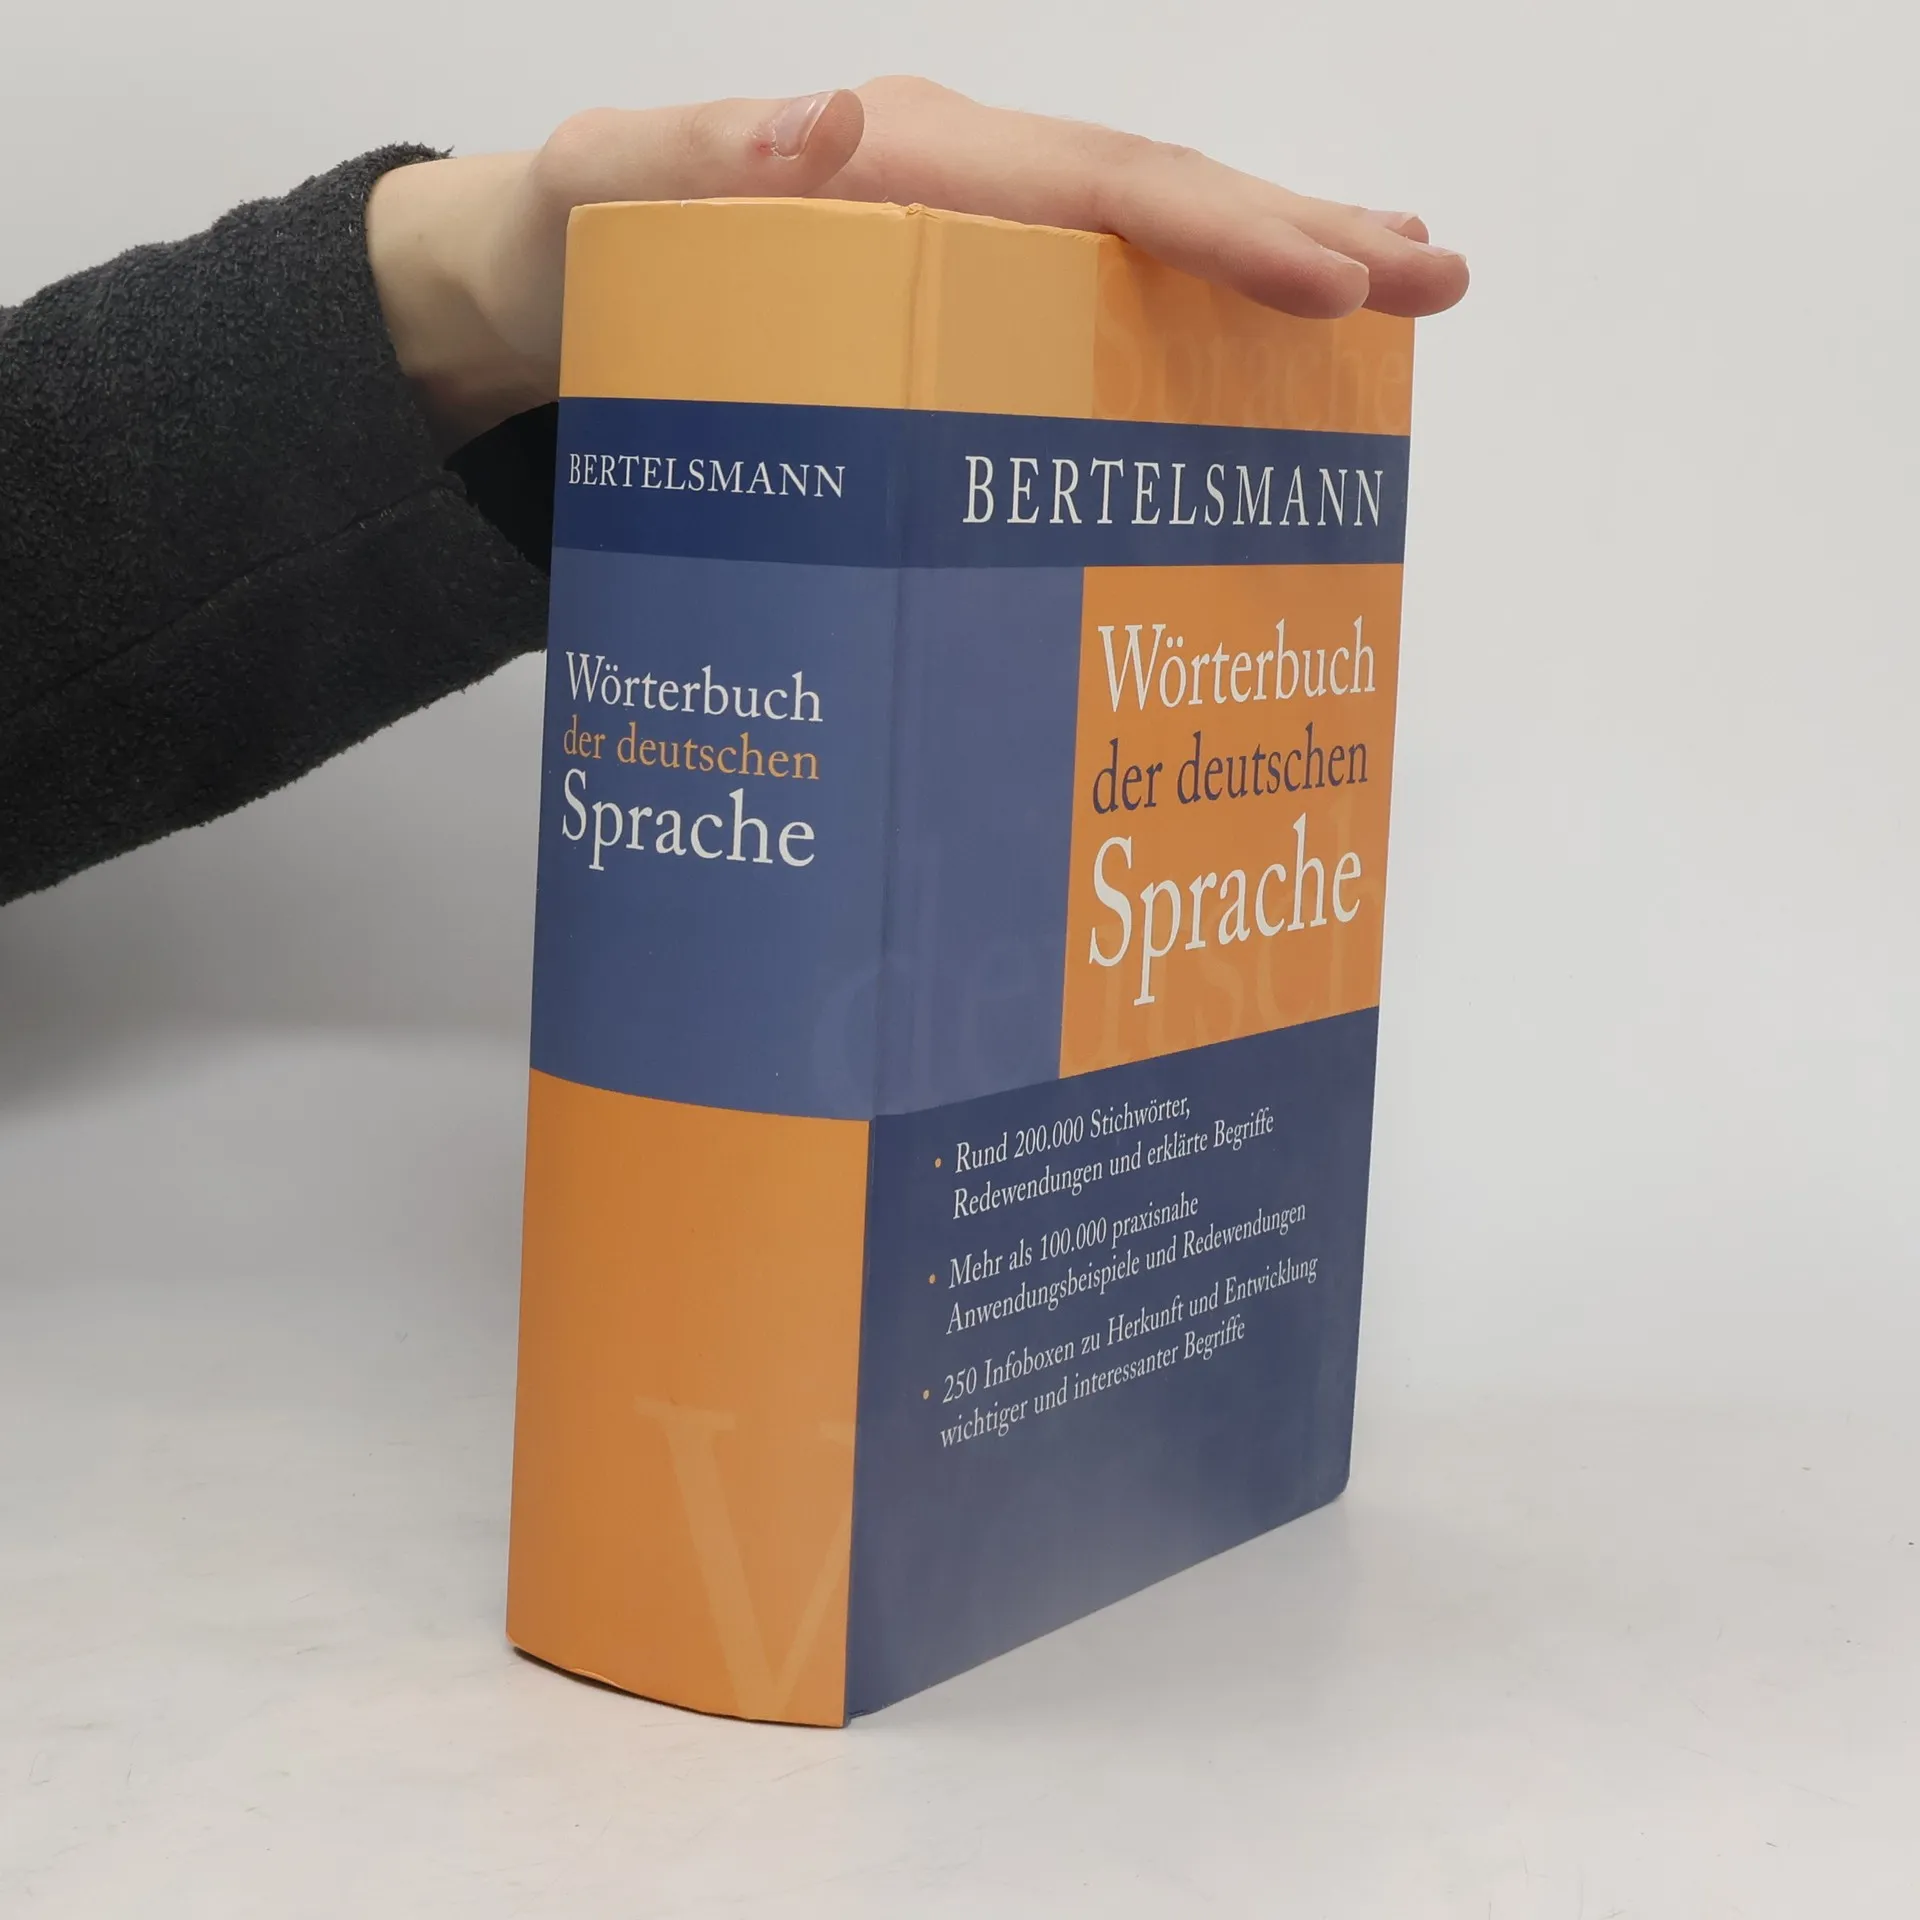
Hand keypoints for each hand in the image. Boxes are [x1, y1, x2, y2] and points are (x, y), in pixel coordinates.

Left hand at [367, 76, 1468, 449]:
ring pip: (1148, 239)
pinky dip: (1193, 302)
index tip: (1331, 284)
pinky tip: (1255, 336)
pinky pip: (1099, 289)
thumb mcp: (607, 198)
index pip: (1094, 188)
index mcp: (906, 158)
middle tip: (1436, 281)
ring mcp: (967, 234)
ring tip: (1396, 291)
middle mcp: (958, 181)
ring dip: (1278, 261)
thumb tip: (835, 113)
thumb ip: (700, 157)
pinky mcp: (958, 291)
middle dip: (1301, 238)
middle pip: (1157, 200)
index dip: (1217, 233)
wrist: (536, 289)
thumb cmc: (572, 249)